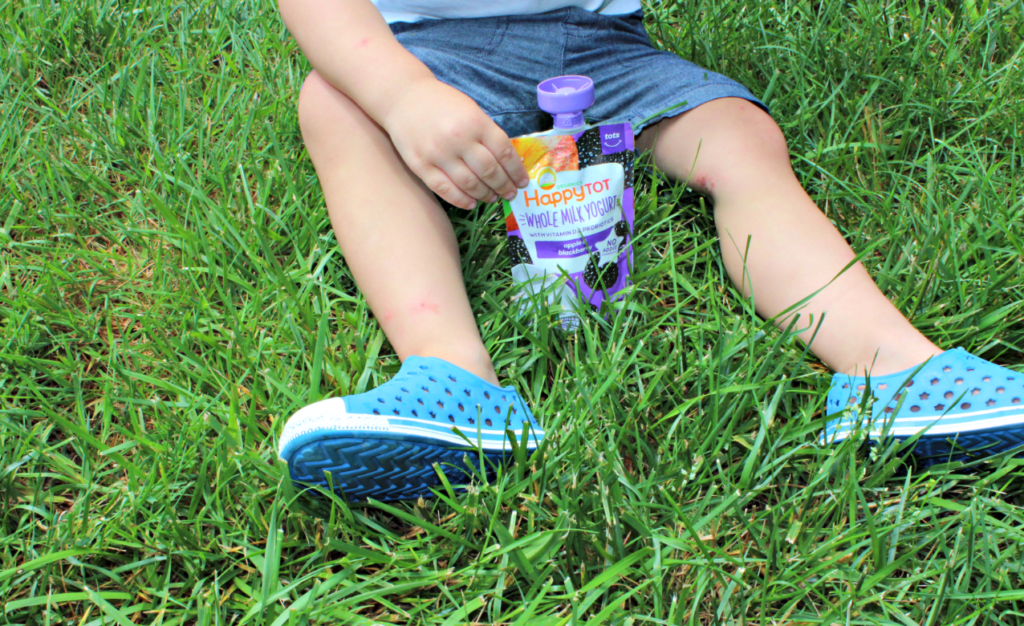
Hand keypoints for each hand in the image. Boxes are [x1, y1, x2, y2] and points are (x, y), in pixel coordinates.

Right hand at [382, 78, 529, 209]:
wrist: (403, 97)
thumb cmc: (442, 104)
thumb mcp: (471, 110)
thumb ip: (487, 133)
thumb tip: (507, 163)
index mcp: (476, 123)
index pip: (504, 152)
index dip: (516, 171)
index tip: (522, 182)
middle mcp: (459, 139)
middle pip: (489, 171)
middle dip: (504, 186)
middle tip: (510, 194)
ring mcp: (438, 153)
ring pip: (469, 183)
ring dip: (485, 194)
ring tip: (492, 198)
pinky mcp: (420, 165)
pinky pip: (444, 189)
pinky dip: (460, 199)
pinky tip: (471, 203)